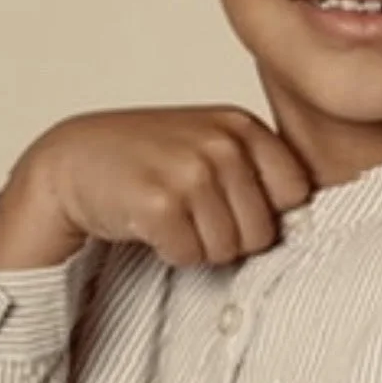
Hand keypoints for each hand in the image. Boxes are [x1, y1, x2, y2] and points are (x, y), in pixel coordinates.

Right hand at [23, 103, 315, 267]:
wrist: (72, 161)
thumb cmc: (147, 161)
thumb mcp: (210, 146)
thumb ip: (256, 173)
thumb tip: (308, 226)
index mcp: (241, 126)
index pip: (293, 195)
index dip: (261, 213)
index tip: (227, 204)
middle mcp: (221, 143)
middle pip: (262, 232)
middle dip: (228, 237)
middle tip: (189, 213)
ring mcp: (190, 170)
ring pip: (228, 249)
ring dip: (197, 246)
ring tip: (169, 215)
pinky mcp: (159, 202)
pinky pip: (191, 257)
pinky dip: (171, 252)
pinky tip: (148, 223)